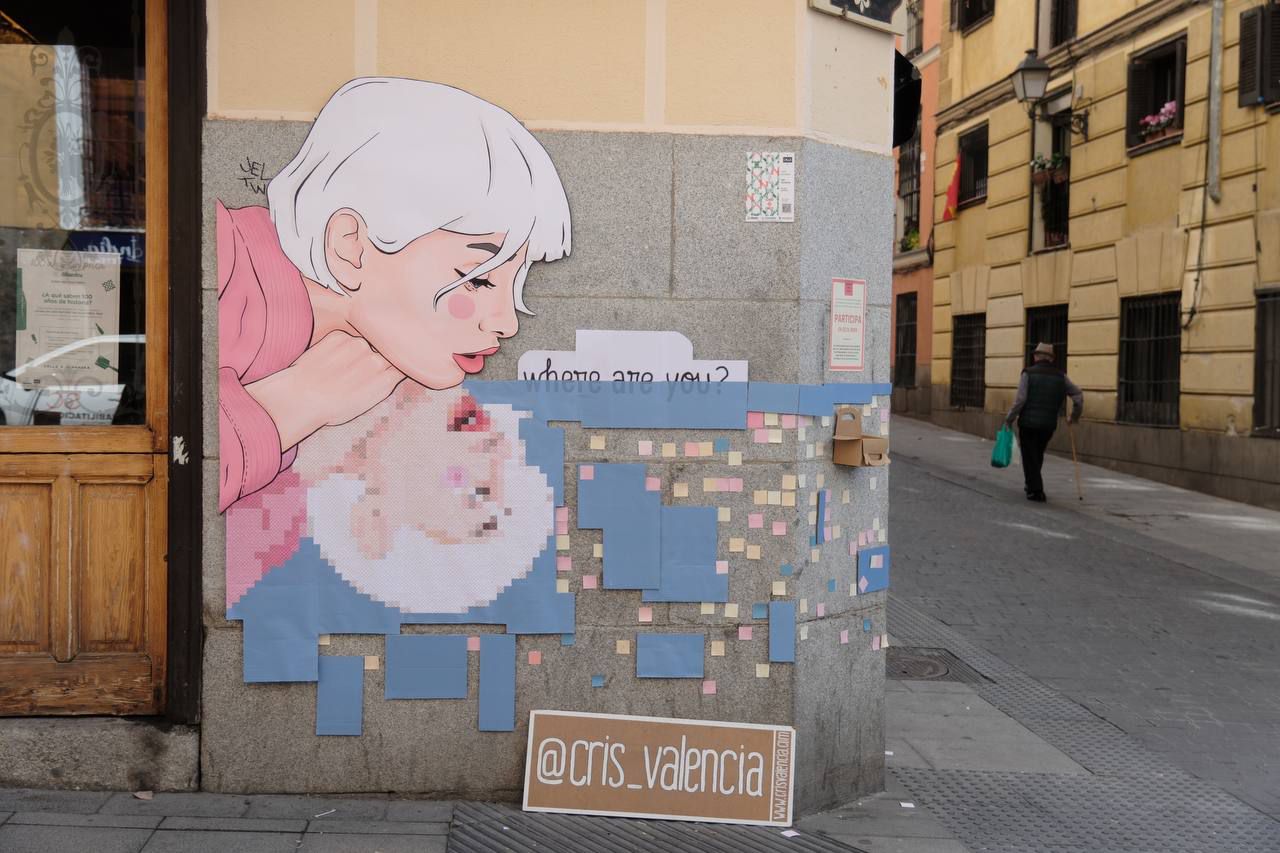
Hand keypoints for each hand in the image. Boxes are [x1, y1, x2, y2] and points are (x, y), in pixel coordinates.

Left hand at [246, 331, 404, 450]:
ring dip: (359, 352)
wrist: (298, 398)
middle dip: (378, 359)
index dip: (395, 367)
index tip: (389, 370)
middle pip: (385, 353)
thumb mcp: (366, 403)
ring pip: (366, 344)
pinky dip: (342, 346)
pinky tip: (330, 361)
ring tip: (341, 369)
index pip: (401, 365)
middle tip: (360, 373)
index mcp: (384, 379)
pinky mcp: (338, 336)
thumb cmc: (331, 408)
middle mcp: (374, 359)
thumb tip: (395, 368)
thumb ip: (384, 383)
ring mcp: (356, 345)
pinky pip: (347, 338)